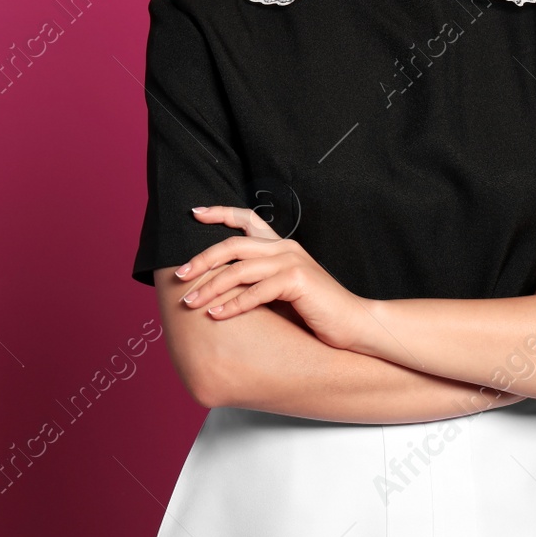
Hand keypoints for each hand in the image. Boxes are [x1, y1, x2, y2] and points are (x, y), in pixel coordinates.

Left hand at [174, 205, 372, 349]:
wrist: (356, 324)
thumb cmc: (317, 311)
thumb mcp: (283, 290)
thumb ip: (258, 280)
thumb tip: (220, 286)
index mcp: (281, 245)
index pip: (247, 218)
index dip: (219, 212)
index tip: (194, 212)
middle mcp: (285, 247)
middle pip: (232, 244)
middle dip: (202, 259)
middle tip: (179, 275)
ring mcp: (291, 261)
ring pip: (238, 269)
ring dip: (210, 286)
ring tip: (190, 302)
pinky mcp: (297, 280)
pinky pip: (255, 291)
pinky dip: (233, 305)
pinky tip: (216, 315)